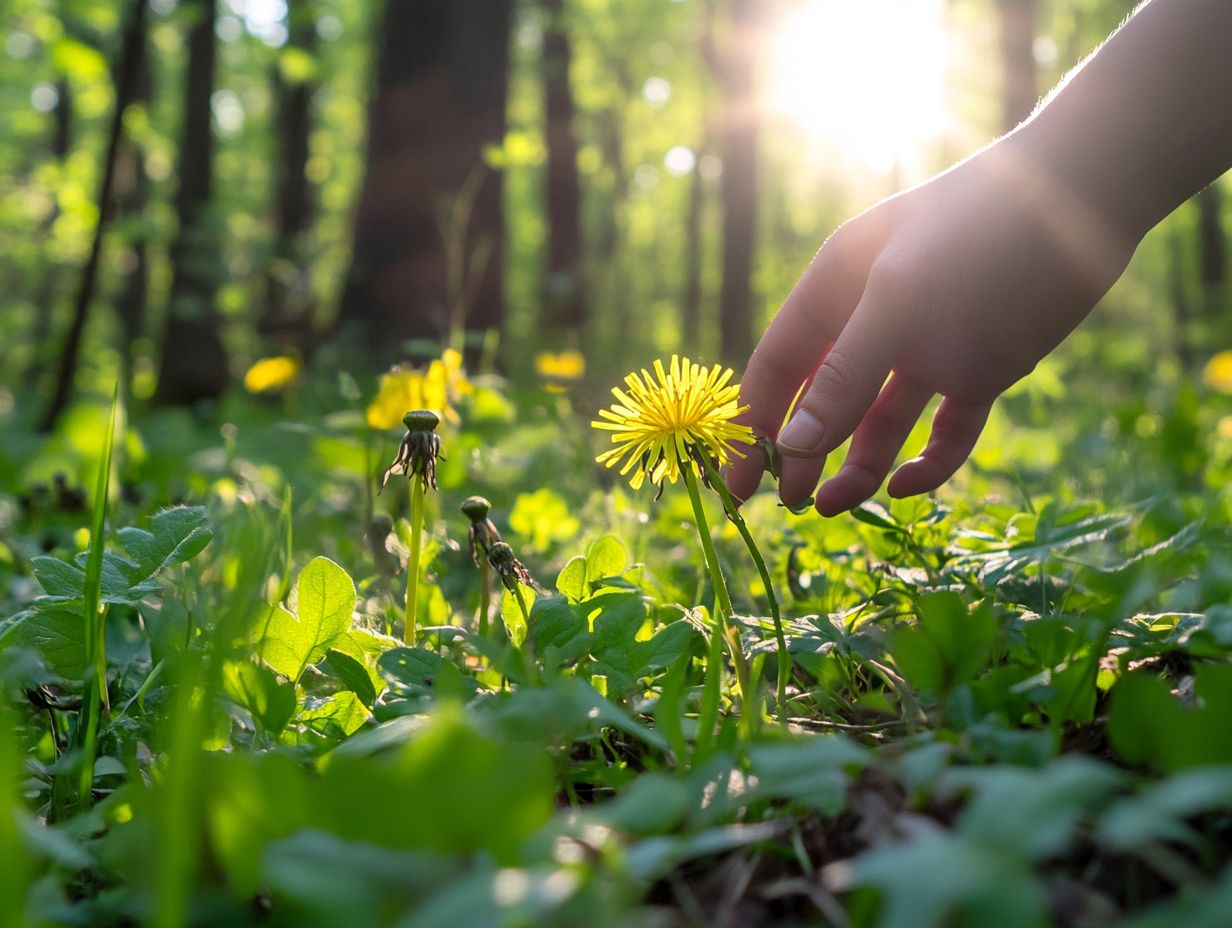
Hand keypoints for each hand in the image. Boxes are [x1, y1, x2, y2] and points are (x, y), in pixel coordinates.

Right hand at [726, 135, 1139, 514]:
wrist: (1092, 193)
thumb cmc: (978, 238)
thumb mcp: (898, 307)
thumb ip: (843, 379)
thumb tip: (790, 446)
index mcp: (836, 290)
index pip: (776, 367)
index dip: (751, 425)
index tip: (736, 486)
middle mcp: (875, 319)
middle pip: (823, 399)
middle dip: (804, 453)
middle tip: (793, 506)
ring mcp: (928, 344)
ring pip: (879, 419)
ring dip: (858, 463)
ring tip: (839, 507)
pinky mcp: (981, 364)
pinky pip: (944, 424)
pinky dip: (928, 458)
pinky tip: (912, 486)